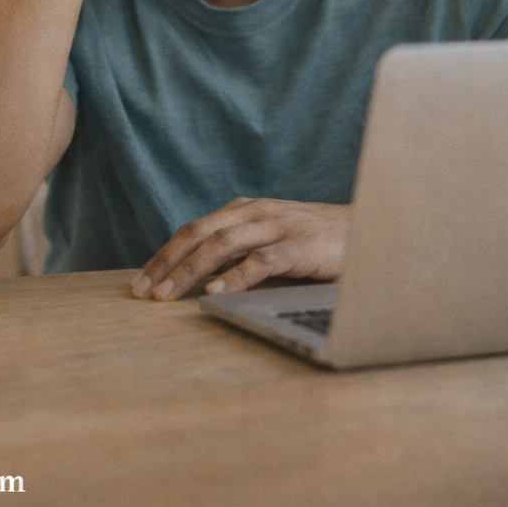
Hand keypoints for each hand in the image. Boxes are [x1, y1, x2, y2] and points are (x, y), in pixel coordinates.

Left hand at [130, 198, 348, 300]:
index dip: (163, 254)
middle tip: (141, 292)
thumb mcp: (271, 240)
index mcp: (244, 210)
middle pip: (198, 233)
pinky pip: (261, 261)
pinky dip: (235, 277)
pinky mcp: (299, 245)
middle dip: (166, 263)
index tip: (139, 281)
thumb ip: (240, 252)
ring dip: (189, 272)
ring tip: (167, 296)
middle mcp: (255, 212)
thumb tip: (200, 279)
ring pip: (222, 245)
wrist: (368, 229)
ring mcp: (277, 226)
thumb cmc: (315, 241)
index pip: (193, 230)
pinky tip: (215, 293)